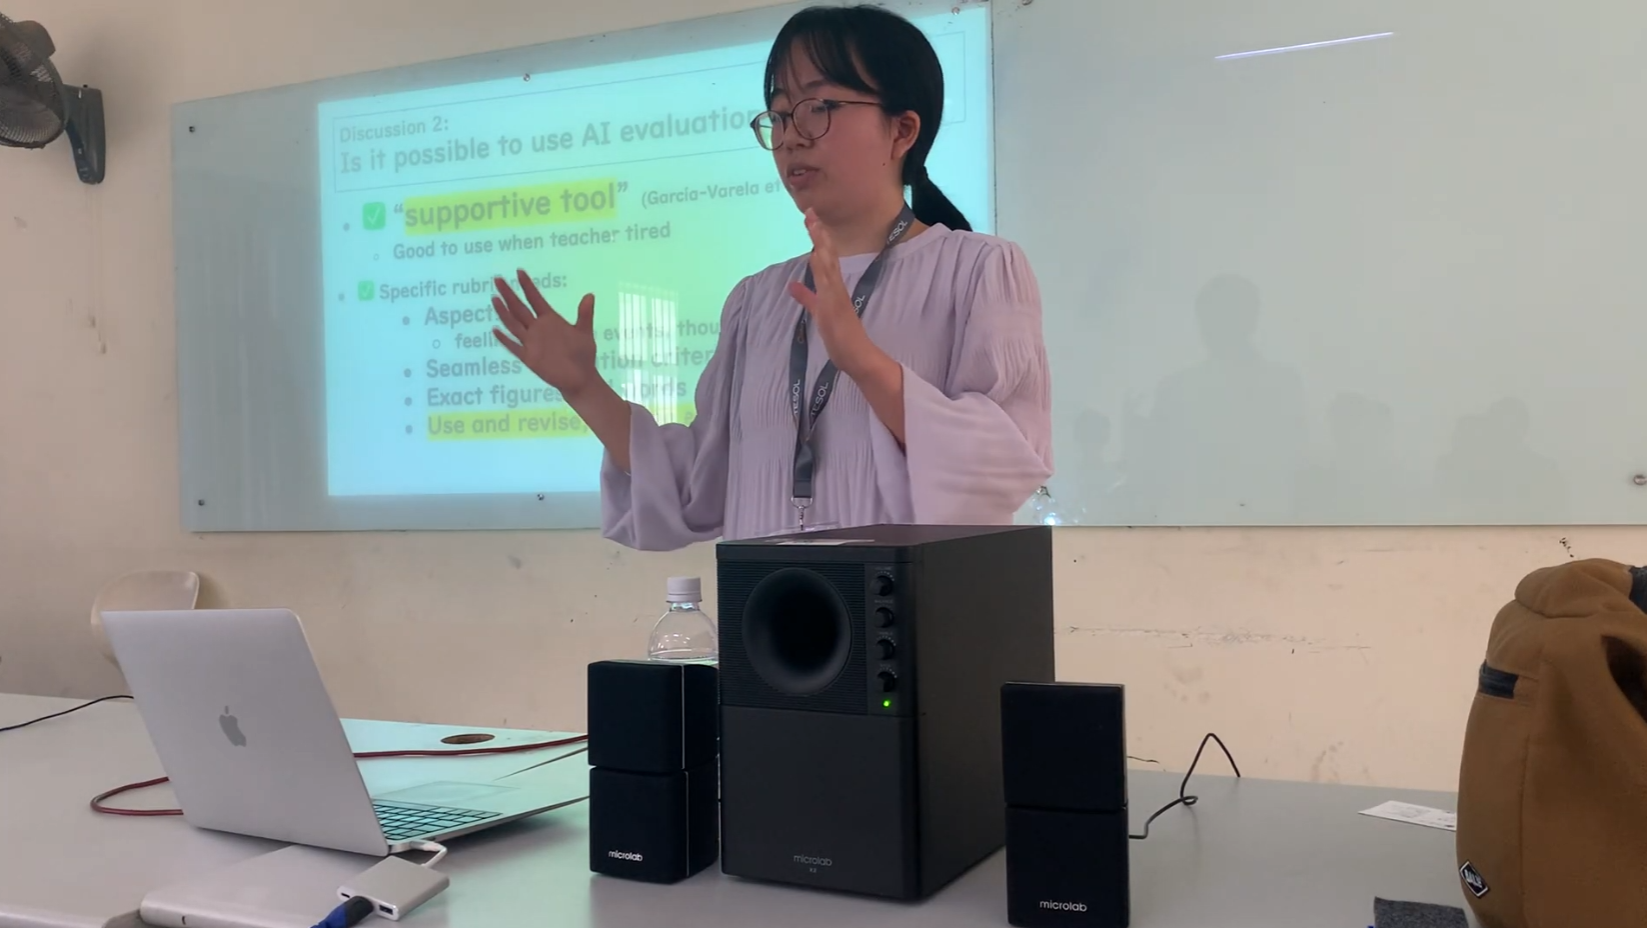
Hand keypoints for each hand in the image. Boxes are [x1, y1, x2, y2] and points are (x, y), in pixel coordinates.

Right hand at [492, 270, 599, 399]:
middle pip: (519, 308)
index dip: (527, 286)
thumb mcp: (584, 332)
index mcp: (550, 319)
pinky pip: (514, 346)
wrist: (580, 378)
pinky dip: (505, 339)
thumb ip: (584, 314)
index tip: (519, 271)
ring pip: (513, 324)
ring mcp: (532, 342)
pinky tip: (495, 330)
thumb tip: (590, 295)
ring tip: (494, 298)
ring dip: (504, 312)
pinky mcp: (529, 358)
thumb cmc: (584, 355)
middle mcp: (538, 328)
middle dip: (509, 294)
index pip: (535, 299)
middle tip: (498, 279)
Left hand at [786, 209, 890, 379]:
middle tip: (810, 212)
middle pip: (826, 255)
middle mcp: (835, 288)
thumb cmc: (841, 338)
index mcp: (832, 288)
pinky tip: (817, 255)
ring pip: (828, 264)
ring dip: (821, 244)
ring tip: (814, 225)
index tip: (810, 219)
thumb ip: (806, 298)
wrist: (858, 357)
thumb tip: (792, 286)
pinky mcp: (837, 307)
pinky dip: (824, 269)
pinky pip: (829, 284)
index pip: (824, 258)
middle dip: (818, 234)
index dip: (817, 238)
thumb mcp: (818, 312)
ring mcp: (837, 296)